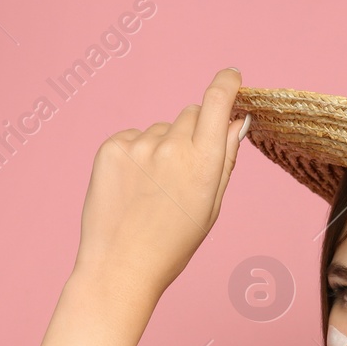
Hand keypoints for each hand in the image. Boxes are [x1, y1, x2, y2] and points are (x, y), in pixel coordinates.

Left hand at [70, 67, 249, 304]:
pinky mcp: (111, 149)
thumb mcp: (211, 206)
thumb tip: (235, 121)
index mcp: (203, 161)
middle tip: (182, 172)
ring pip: (160, 130)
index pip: (218, 100)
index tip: (230, 77)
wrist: (120, 268)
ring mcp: (138, 146)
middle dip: (193, 132)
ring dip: (161, 149)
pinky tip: (132, 188)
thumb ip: (224, 159)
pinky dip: (135, 156)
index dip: (226, 83)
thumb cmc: (171, 244)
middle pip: (190, 114)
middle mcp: (172, 146)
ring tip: (151, 190)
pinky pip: (132, 138)